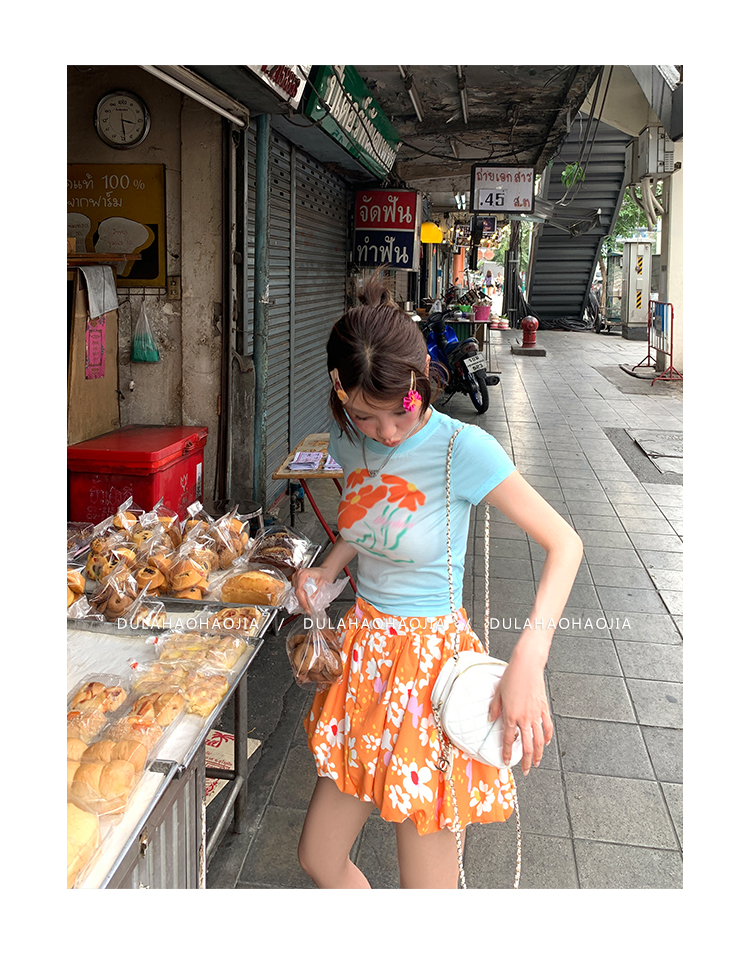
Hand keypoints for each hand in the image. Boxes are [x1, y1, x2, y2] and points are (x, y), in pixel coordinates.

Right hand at [292, 565, 335, 613]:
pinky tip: (306, 602)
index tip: (307, 609)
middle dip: (303, 602)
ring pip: (295, 593)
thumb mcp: (323, 584)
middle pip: (297, 592)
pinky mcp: (296, 582)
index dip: (303, 602)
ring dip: (301, 601)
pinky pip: (297, 592)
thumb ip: (316, 592)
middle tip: (309, 610)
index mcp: (303, 574)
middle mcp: (297, 575)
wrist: (325, 571)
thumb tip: (311, 603)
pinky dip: (301, 598)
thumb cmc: (325, 575)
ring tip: (308, 607)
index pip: (299, 590)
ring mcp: (296, 579)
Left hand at [489, 654, 552, 775]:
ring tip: (536, 762)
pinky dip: (548, 737)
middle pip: (526, 745)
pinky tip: (547, 743)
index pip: (508, 739)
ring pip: (539, 740)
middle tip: (525, 770)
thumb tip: (490, 719)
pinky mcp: (544, 708)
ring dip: (538, 754)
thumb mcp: (498, 693)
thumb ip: (494, 708)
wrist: (527, 666)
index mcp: (510, 715)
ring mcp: (536, 714)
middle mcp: (524, 718)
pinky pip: (548, 727)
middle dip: (525, 761)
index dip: (506, 753)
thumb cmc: (511, 677)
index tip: (505, 762)